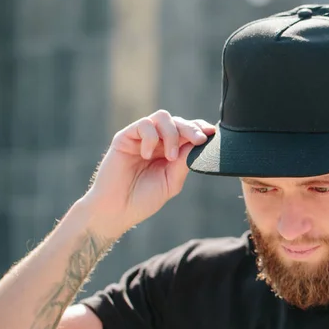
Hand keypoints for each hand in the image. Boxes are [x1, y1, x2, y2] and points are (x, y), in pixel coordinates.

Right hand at [81, 110, 214, 235]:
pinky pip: (143, 124)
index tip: (211, 134)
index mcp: (169, 151)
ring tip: (171, 156)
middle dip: (192, 128)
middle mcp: (156, 141)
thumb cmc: (143, 199)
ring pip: (162, 117)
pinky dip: (150, 137)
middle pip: (178, 121)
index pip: (187, 132)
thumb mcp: (171, 181)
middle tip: (200, 140)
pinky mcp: (124, 137)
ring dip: (172, 134)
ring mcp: (140, 138)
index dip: (199, 128)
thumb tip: (199, 142)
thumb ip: (184, 162)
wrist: (117, 211)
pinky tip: (147, 155)